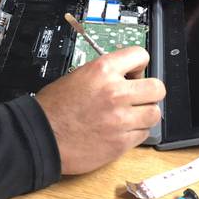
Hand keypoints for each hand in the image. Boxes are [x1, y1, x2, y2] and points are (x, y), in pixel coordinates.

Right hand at [35, 46, 164, 174]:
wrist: (42, 135)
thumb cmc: (54, 108)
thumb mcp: (78, 75)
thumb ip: (105, 73)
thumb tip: (125, 74)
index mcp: (103, 70)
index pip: (141, 55)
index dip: (139, 64)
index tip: (135, 72)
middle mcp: (115, 92)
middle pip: (157, 88)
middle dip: (149, 91)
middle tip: (138, 95)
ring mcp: (120, 119)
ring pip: (154, 113)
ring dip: (145, 113)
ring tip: (131, 115)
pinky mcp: (121, 142)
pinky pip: (144, 134)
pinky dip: (136, 132)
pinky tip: (122, 129)